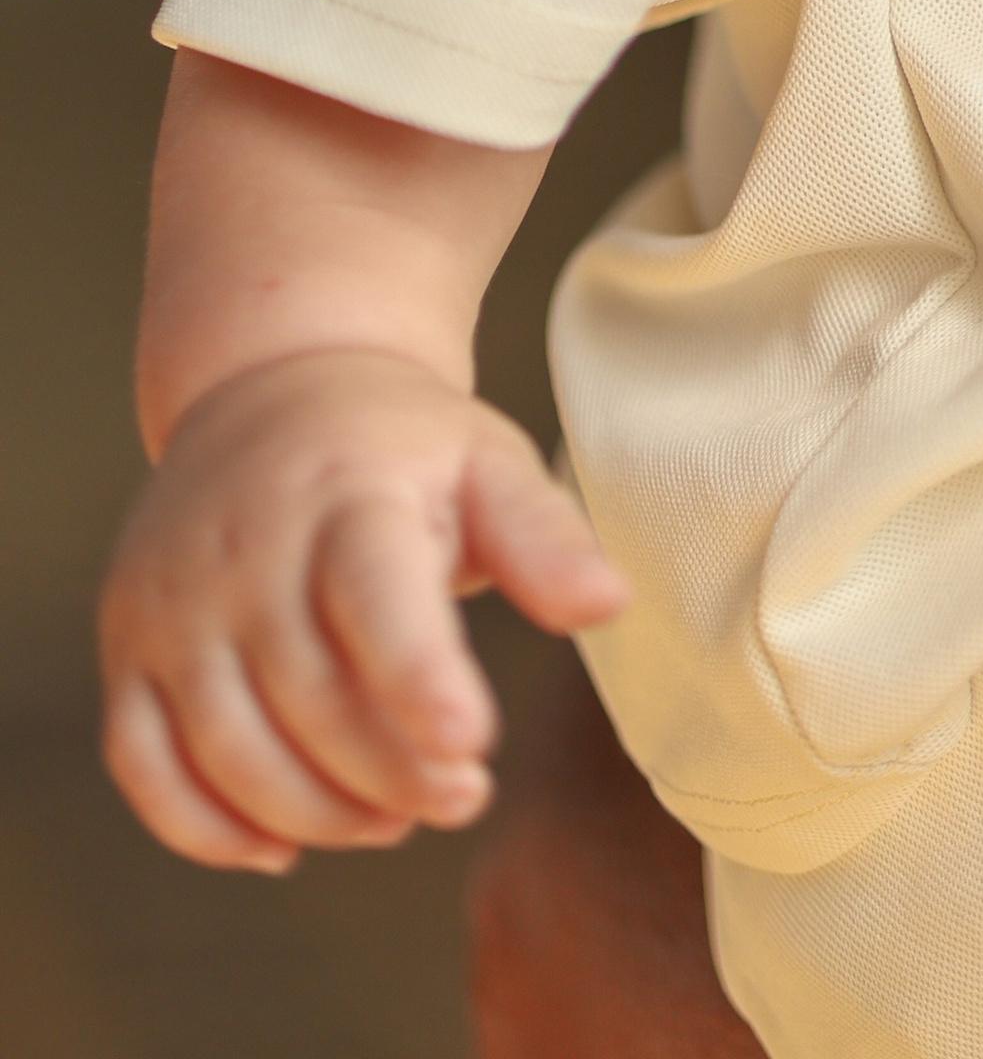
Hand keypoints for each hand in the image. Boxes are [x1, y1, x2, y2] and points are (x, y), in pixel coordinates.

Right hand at [100, 345, 625, 874]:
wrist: (272, 383)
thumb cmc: (400, 445)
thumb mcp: (486, 459)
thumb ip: (543, 535)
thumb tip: (606, 605)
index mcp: (347, 494)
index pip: (373, 595)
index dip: (418, 678)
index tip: (471, 745)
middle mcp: (245, 549)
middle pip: (309, 696)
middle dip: (392, 772)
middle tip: (461, 796)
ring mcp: (174, 603)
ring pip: (227, 746)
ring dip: (315, 813)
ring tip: (394, 819)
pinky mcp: (128, 647)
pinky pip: (144, 766)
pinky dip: (206, 828)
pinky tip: (282, 846)